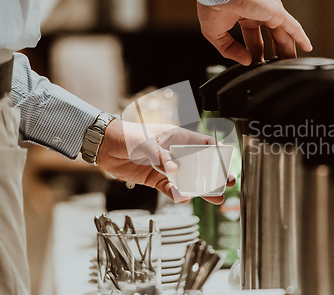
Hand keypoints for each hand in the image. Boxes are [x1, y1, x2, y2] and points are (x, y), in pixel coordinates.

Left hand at [96, 120, 235, 204]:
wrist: (105, 145)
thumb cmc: (127, 135)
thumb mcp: (145, 142)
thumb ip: (161, 156)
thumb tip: (175, 170)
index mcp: (177, 138)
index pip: (204, 143)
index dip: (217, 152)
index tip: (228, 162)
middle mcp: (175, 153)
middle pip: (200, 164)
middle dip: (215, 174)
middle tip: (229, 184)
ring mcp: (166, 167)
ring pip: (188, 180)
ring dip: (201, 189)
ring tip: (216, 198)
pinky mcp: (156, 179)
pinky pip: (170, 189)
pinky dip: (177, 194)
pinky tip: (186, 198)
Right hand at [197, 0, 312, 64]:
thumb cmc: (212, 5)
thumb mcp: (217, 35)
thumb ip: (231, 50)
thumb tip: (245, 61)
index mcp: (244, 16)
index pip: (254, 39)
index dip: (256, 54)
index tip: (257, 66)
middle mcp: (258, 13)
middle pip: (273, 38)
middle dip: (277, 53)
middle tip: (281, 67)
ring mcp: (269, 11)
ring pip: (284, 34)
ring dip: (289, 50)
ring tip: (293, 64)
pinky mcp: (276, 11)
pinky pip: (293, 26)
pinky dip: (301, 36)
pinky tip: (307, 47)